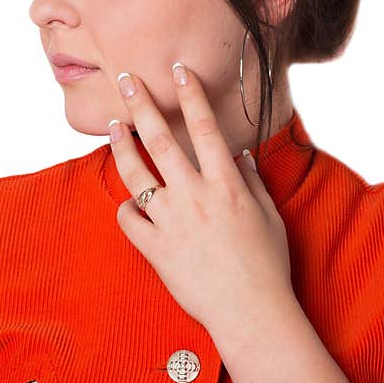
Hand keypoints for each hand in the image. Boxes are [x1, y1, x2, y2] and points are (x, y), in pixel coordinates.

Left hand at [108, 63, 293, 335]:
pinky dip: (128, 208)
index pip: (204, 127)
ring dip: (121, 145)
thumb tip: (240, 154)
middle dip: (142, 103)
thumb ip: (253, 182)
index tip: (178, 69)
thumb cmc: (267, 265)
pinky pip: (129, 218)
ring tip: (113, 126)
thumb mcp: (269, 217)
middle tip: (127, 79)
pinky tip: (131, 202)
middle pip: (160, 138)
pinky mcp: (155, 248)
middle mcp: (195, 195)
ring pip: (135, 173)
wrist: (250, 313)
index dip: (190, 94)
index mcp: (226, 184)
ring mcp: (171, 221)